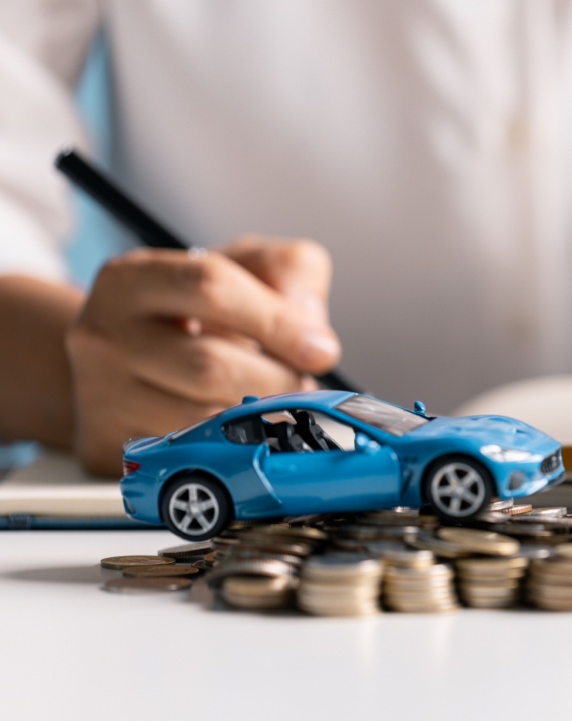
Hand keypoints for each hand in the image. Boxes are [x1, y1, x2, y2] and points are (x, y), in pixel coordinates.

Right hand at [66, 237, 340, 475]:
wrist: (127, 353)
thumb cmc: (197, 306)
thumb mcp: (247, 265)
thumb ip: (291, 273)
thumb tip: (313, 337)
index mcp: (132, 279)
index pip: (212, 290)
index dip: (278, 322)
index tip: (321, 351)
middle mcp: (102, 336)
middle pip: (210, 366)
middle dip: (275, 379)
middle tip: (297, 380)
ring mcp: (100, 396)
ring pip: (203, 420)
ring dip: (258, 417)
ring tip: (267, 398)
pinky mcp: (110, 447)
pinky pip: (191, 456)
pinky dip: (231, 444)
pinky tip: (238, 425)